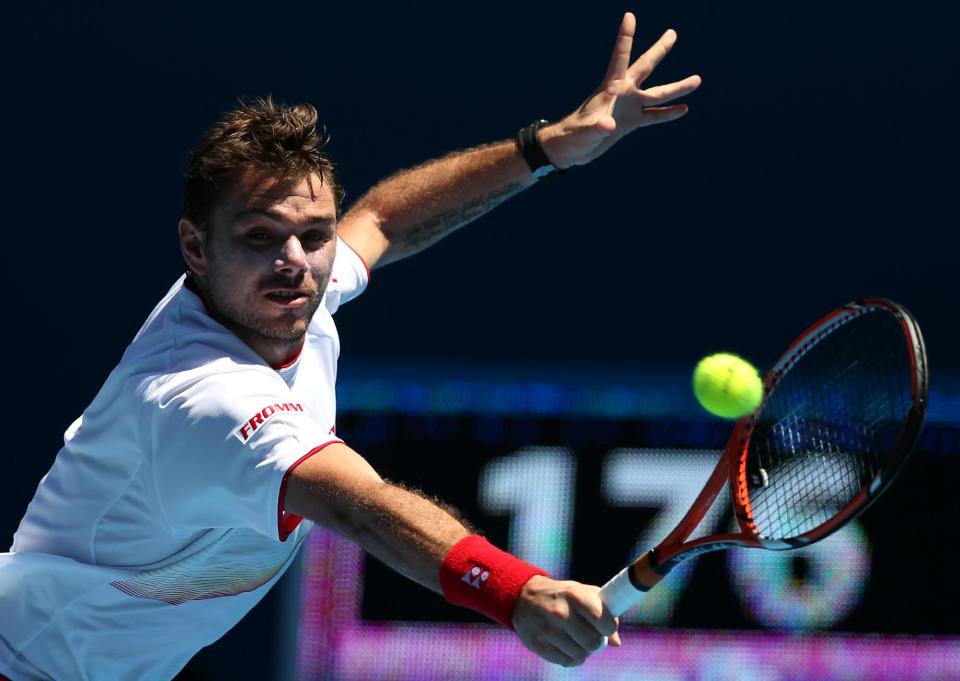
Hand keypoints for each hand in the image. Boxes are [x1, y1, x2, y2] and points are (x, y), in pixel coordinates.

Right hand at [511, 575, 620, 666]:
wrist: (523, 596)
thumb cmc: (562, 595)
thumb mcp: (582, 593)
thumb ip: (604, 612)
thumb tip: (616, 642)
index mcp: (575, 595)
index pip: (604, 621)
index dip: (608, 627)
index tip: (604, 627)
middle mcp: (561, 612)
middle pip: (593, 643)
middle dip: (596, 641)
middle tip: (590, 635)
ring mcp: (547, 629)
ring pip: (580, 654)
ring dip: (583, 650)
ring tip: (576, 639)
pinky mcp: (538, 645)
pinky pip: (566, 662)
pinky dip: (571, 657)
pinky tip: (566, 646)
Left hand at [541, 12, 701, 168]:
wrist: (570, 149)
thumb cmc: (573, 136)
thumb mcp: (585, 132)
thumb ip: (598, 128)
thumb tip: (609, 125)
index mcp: (611, 88)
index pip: (620, 57)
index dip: (625, 37)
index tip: (629, 15)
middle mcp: (623, 93)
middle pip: (645, 67)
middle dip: (659, 50)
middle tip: (672, 33)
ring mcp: (628, 107)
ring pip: (657, 94)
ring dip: (677, 88)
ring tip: (697, 80)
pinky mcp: (629, 123)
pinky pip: (654, 116)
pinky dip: (668, 113)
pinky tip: (684, 109)